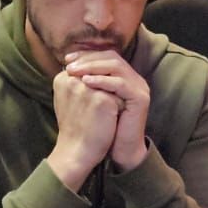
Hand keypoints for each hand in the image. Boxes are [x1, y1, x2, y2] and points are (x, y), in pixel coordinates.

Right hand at [47, 69, 119, 190]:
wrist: (76, 152)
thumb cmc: (74, 128)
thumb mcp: (68, 100)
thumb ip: (76, 82)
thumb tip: (91, 69)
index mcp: (61, 78)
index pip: (86, 64)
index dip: (98, 71)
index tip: (100, 89)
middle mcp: (72, 79)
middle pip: (99, 68)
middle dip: (108, 77)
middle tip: (112, 94)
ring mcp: (87, 88)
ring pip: (110, 78)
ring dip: (116, 88)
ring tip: (115, 104)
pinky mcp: (101, 99)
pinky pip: (119, 91)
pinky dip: (121, 102)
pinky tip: (118, 114)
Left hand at [63, 50, 150, 170]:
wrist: (121, 152)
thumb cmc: (104, 129)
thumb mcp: (93, 101)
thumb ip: (86, 84)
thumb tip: (67, 68)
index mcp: (124, 76)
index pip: (105, 56)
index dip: (86, 55)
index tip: (67, 59)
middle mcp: (134, 78)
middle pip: (111, 57)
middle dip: (88, 59)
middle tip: (69, 64)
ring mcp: (139, 87)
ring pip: (115, 66)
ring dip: (92, 67)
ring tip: (74, 71)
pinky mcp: (140, 98)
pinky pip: (120, 83)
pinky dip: (102, 81)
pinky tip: (86, 82)